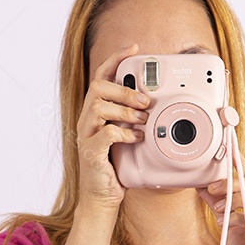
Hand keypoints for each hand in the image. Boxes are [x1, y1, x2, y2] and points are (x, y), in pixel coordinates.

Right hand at [76, 43, 150, 210]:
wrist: (102, 197)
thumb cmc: (116, 166)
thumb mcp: (128, 136)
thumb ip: (135, 118)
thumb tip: (157, 102)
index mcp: (96, 112)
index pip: (102, 76)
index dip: (116, 59)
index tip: (133, 48)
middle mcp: (87, 120)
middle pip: (98, 88)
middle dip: (125, 90)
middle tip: (146, 101)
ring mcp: (86, 136)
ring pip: (98, 107)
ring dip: (125, 110)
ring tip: (143, 120)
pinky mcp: (90, 153)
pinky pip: (105, 134)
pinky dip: (124, 133)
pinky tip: (136, 138)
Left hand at [197, 154, 244, 244]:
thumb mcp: (228, 228)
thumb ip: (220, 206)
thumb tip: (202, 186)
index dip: (242, 164)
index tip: (225, 152)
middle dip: (233, 182)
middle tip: (210, 187)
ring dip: (235, 196)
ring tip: (216, 206)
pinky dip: (238, 218)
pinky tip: (224, 223)